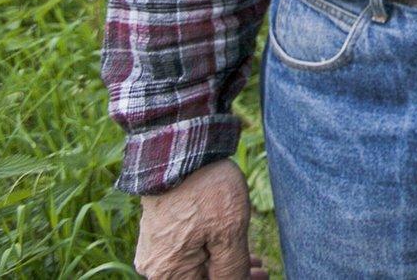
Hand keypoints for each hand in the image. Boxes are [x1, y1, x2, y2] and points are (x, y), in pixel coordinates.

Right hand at [135, 158, 267, 279]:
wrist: (179, 150)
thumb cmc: (205, 191)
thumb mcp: (229, 232)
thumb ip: (232, 269)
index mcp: (169, 274)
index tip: (261, 277)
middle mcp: (155, 268)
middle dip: (233, 276)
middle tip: (262, 271)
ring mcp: (154, 250)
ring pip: (195, 268)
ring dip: (225, 266)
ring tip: (255, 261)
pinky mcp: (158, 233)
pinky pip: (186, 253)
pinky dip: (210, 253)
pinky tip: (233, 247)